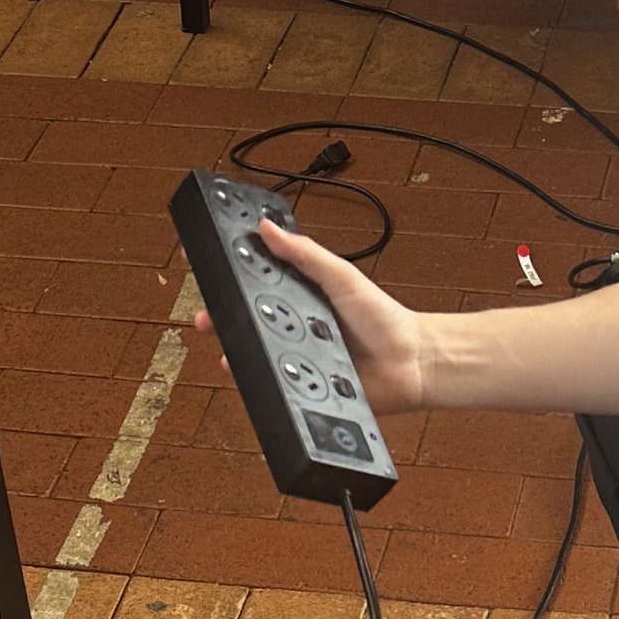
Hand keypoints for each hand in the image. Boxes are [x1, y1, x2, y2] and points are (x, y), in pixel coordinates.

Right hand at [194, 221, 434, 420]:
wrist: (411, 364)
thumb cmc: (384, 319)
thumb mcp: (342, 276)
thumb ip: (306, 254)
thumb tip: (269, 229)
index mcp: (301, 297)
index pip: (258, 287)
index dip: (231, 283)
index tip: (207, 274)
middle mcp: (296, 328)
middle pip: (249, 325)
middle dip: (223, 323)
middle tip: (206, 320)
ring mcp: (300, 360)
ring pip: (259, 359)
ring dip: (239, 357)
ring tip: (227, 354)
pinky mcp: (307, 388)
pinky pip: (280, 388)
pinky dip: (266, 385)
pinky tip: (257, 379)